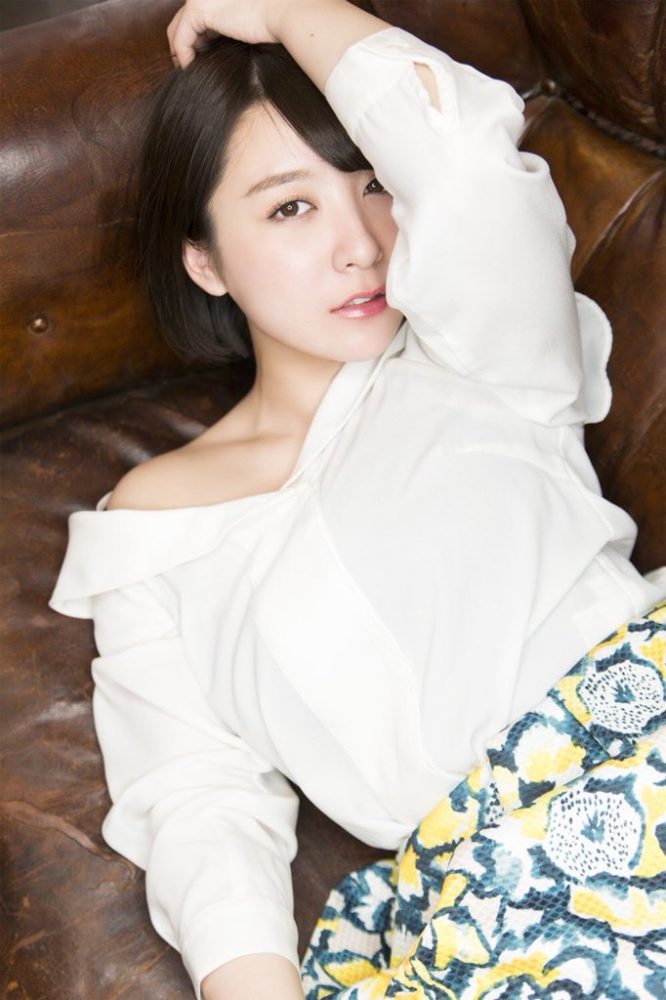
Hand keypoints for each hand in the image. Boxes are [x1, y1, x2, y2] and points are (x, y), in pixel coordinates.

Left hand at [167, 0, 309, 67]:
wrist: (284, 14)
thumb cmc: (274, 23)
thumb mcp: (244, 25)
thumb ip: (227, 29)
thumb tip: (218, 47)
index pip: (195, 16)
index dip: (194, 38)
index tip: (198, 57)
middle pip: (181, 20)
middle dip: (181, 44)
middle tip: (187, 65)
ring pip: (177, 29)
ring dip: (181, 51)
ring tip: (189, 69)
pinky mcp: (199, 10)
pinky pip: (181, 38)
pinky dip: (183, 55)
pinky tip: (190, 68)